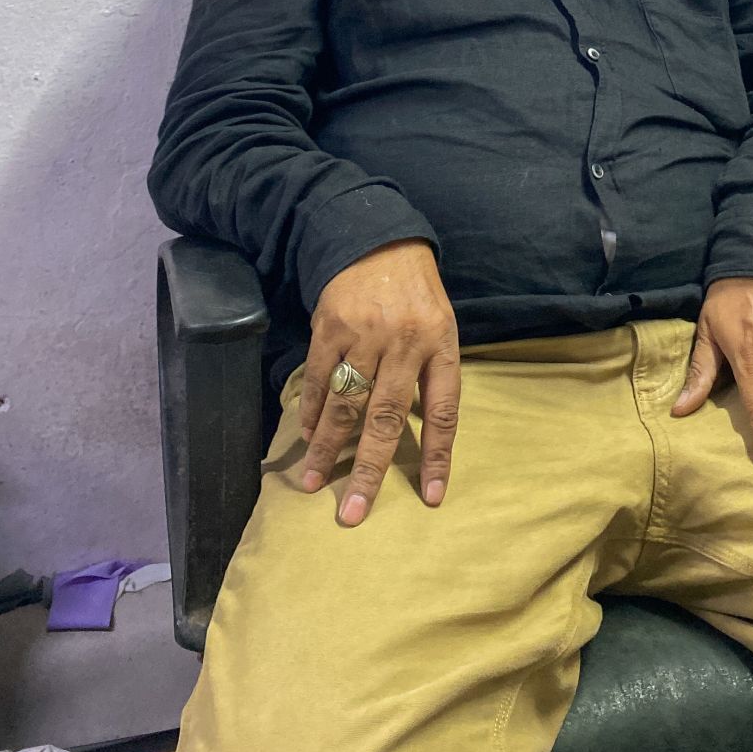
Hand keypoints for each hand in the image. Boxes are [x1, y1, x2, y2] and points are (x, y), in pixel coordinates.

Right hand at [299, 239, 459, 526]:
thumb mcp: (441, 328)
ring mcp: (365, 333)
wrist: (379, 240)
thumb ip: (431, 376)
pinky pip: (320, 377)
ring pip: (346, 402)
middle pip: (386, 416)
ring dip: (327, 447)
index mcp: (441, 345)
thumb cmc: (416, 295)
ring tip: (312, 481)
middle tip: (353, 511)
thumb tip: (418, 435)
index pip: (445, 410)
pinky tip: (307, 435)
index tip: (433, 498)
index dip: (439, 455)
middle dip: (368, 467)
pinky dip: (313, 410)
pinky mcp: (330, 325)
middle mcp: (406, 342)